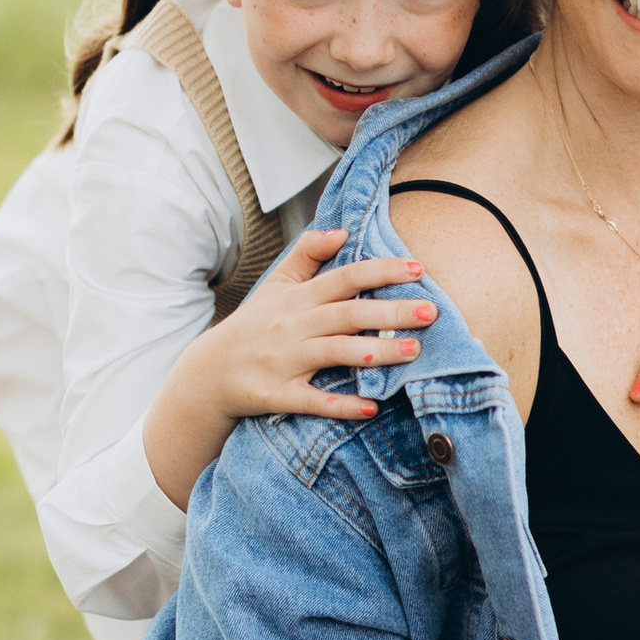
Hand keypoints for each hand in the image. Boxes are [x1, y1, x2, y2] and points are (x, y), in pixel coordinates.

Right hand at [141, 231, 434, 502]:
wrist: (208, 373)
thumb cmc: (254, 325)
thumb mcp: (276, 284)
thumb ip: (307, 254)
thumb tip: (342, 231)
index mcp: (298, 297)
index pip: (344, 277)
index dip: (380, 271)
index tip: (417, 269)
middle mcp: (293, 326)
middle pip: (347, 314)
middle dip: (389, 311)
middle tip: (431, 312)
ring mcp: (285, 361)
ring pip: (335, 353)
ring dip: (375, 352)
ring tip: (413, 351)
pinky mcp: (277, 395)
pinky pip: (312, 401)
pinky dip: (340, 404)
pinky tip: (370, 407)